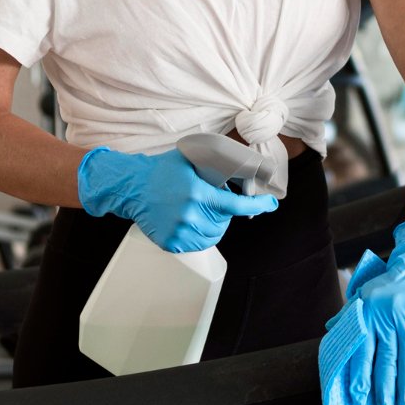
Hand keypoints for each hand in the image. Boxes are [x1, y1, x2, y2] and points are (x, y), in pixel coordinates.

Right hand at [77, 146, 277, 251]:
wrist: (133, 186)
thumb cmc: (163, 170)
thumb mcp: (192, 160)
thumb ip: (214, 168)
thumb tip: (242, 172)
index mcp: (197, 193)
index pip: (235, 205)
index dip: (256, 205)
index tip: (271, 204)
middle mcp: (189, 215)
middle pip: (224, 223)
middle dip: (223, 213)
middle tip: (210, 201)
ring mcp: (179, 231)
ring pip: (212, 237)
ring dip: (213, 226)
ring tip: (200, 212)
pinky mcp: (170, 243)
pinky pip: (196, 244)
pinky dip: (199, 235)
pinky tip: (191, 222)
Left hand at [343, 214, 404, 404]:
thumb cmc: (391, 283)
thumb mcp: (366, 292)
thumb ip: (349, 313)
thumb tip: (329, 329)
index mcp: (369, 312)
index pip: (362, 350)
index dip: (360, 376)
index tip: (359, 398)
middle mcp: (388, 315)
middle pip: (386, 359)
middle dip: (384, 388)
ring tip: (404, 404)